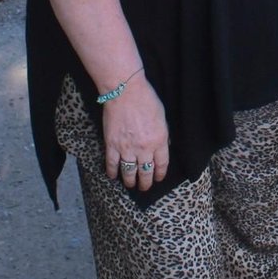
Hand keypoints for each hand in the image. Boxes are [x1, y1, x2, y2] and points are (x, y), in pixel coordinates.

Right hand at [103, 77, 170, 192]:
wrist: (125, 91)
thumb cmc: (146, 100)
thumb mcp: (162, 117)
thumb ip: (163, 134)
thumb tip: (165, 146)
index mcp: (159, 140)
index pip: (162, 164)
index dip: (160, 174)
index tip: (158, 178)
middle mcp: (144, 148)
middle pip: (146, 172)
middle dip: (145, 182)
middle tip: (144, 187)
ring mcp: (127, 148)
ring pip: (129, 172)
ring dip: (130, 181)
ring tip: (131, 185)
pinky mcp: (112, 145)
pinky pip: (112, 164)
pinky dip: (112, 173)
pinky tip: (113, 176)